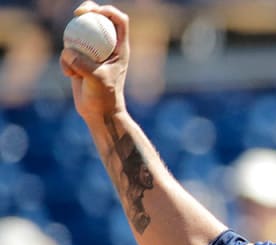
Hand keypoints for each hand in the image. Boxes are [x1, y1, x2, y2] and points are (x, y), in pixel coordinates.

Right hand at [60, 2, 130, 122]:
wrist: (99, 113)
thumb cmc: (104, 97)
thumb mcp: (97, 80)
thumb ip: (83, 64)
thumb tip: (68, 51)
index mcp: (120, 48)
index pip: (119, 21)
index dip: (109, 10)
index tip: (95, 11)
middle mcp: (107, 47)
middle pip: (98, 19)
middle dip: (87, 11)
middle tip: (78, 13)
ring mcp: (92, 52)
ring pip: (78, 34)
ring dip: (70, 47)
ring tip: (74, 68)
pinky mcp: (79, 60)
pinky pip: (66, 52)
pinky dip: (64, 62)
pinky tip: (70, 76)